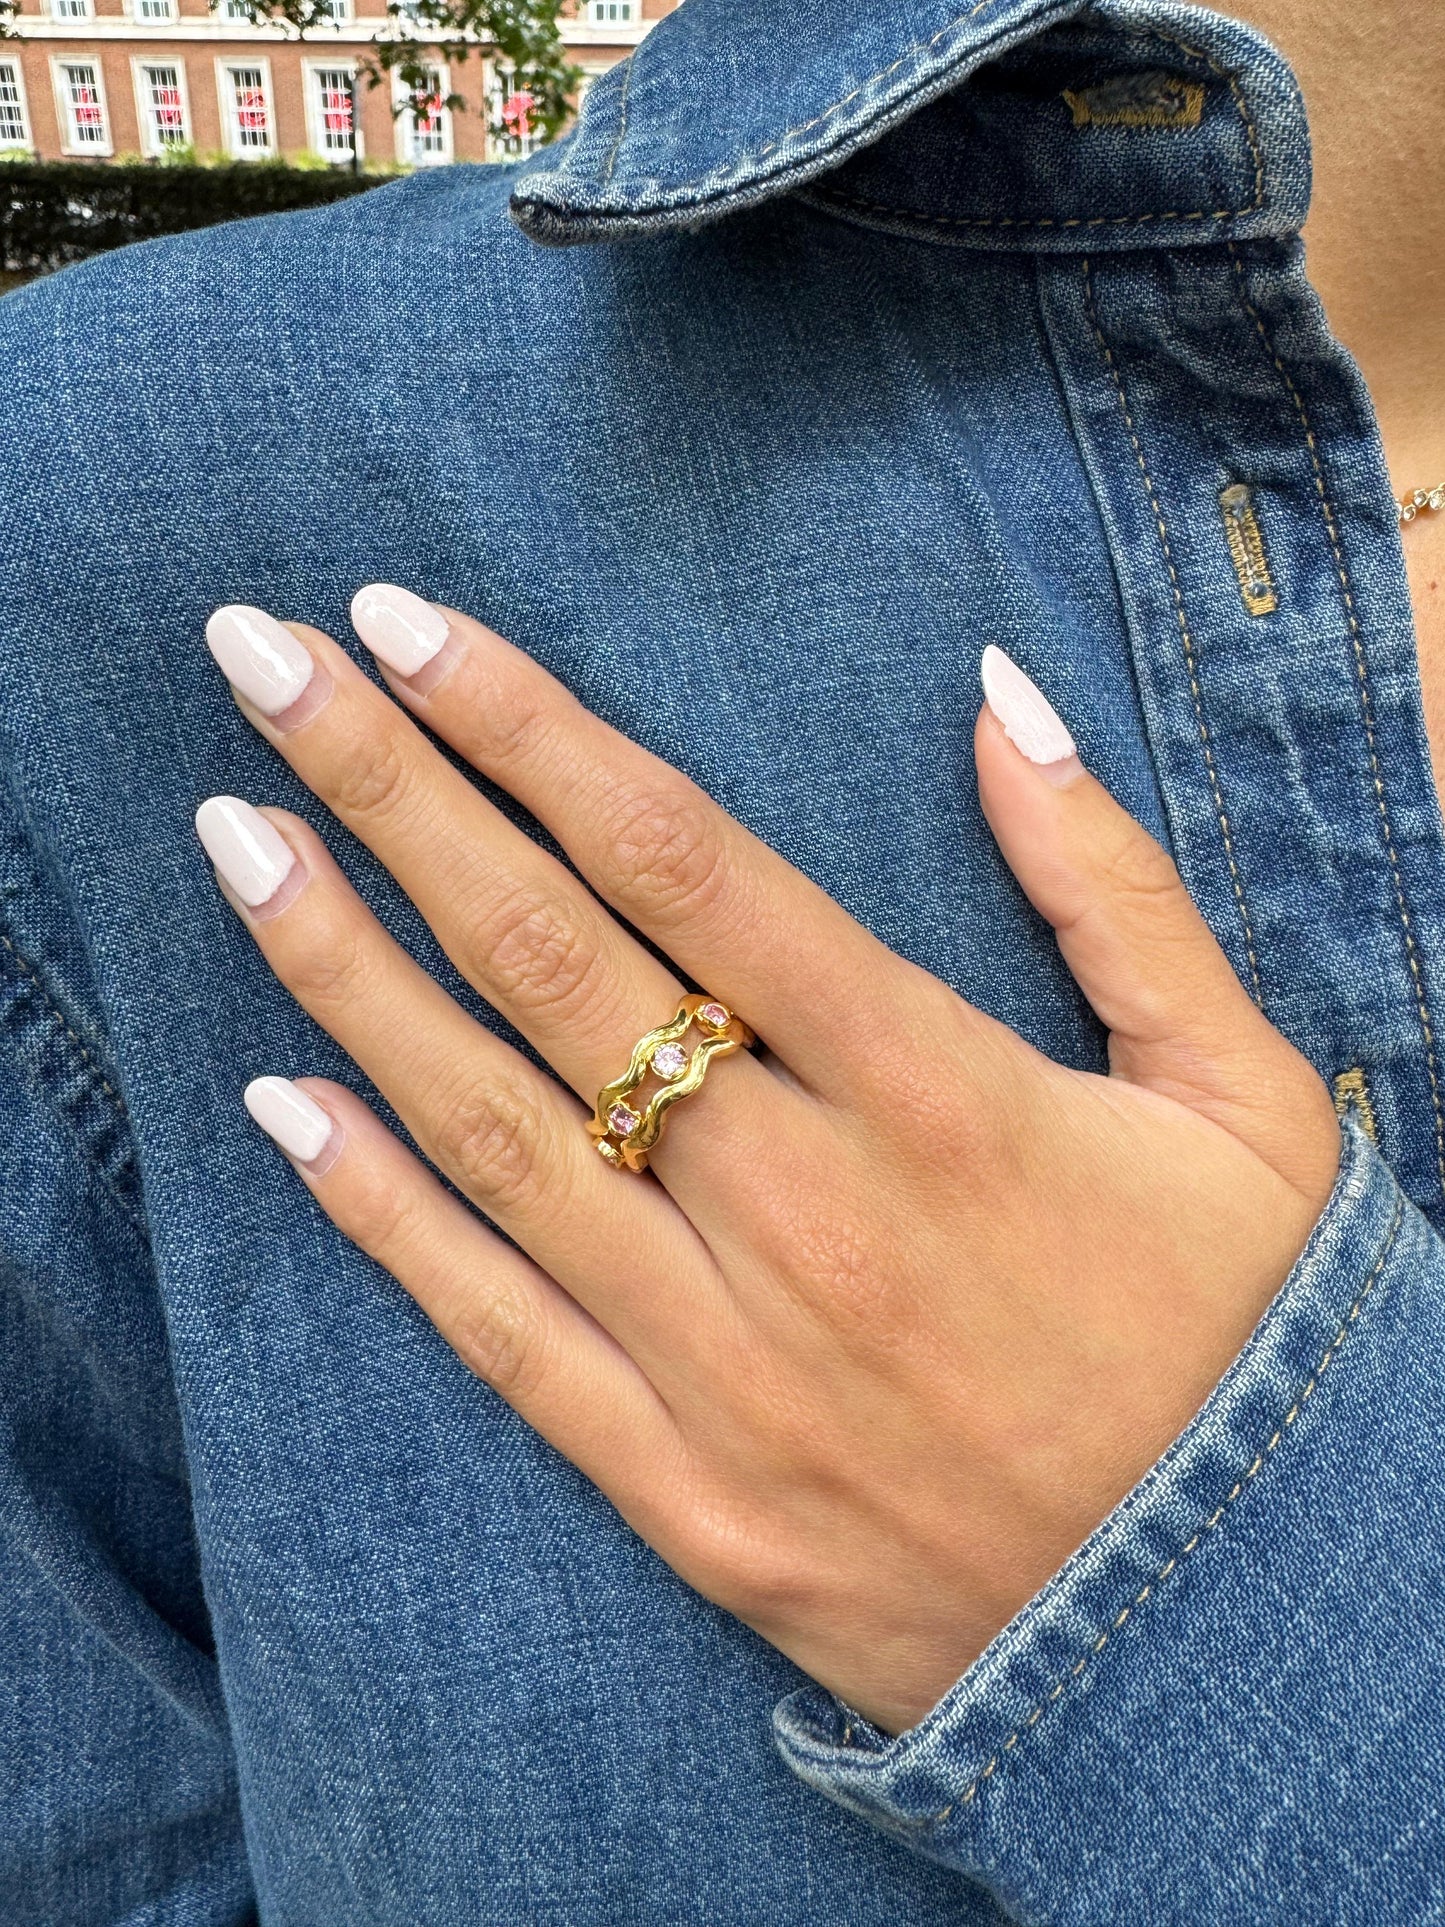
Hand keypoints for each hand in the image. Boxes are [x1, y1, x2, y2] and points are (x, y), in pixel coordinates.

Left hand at [196, 594, 1341, 1735]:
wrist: (1227, 1638)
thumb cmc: (1244, 1340)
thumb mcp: (1242, 1093)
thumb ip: (1113, 884)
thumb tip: (995, 692)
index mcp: (940, 1096)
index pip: (686, 862)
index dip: (531, 728)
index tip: (410, 626)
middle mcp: (806, 1213)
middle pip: (554, 962)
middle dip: (392, 792)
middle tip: (259, 661)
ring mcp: (730, 1361)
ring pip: (496, 1133)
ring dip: (346, 973)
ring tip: (235, 837)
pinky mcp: (688, 1489)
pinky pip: (504, 1334)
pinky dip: (384, 1221)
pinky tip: (281, 1107)